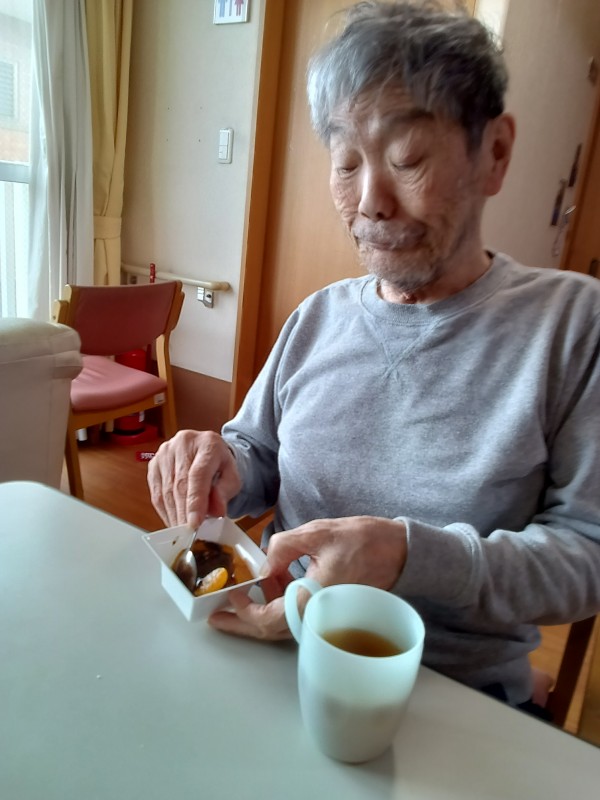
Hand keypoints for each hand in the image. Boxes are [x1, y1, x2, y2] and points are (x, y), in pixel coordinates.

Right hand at [147, 430, 240, 528]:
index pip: (198, 475)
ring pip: (165, 491)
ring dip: (174, 515)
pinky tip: (173, 521)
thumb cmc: (220, 465)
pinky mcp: (154, 463)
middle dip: (183, 514)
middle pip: (180, 485)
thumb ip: (225, 492)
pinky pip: (156, 493)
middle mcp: (183, 443)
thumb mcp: (232, 477)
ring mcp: (165, 452)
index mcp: (208, 443)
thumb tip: (216, 511)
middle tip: (188, 535)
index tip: (194, 524)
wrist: (207, 451)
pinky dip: (165, 511)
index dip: (195, 502)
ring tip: (182, 532)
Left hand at [208, 516, 406, 639]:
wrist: (401, 550)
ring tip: (244, 590)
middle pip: (271, 631)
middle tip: (217, 619)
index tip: (227, 598)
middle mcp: (317, 615)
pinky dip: (278, 604)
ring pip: (283, 624)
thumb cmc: (364, 540)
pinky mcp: (329, 609)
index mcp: (313, 599)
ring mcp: (324, 615)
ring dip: (261, 610)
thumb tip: (262, 564)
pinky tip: (271, 584)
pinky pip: (297, 614)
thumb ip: (283, 546)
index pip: (268, 619)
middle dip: (242, 624)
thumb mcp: (317, 533)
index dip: (243, 612)